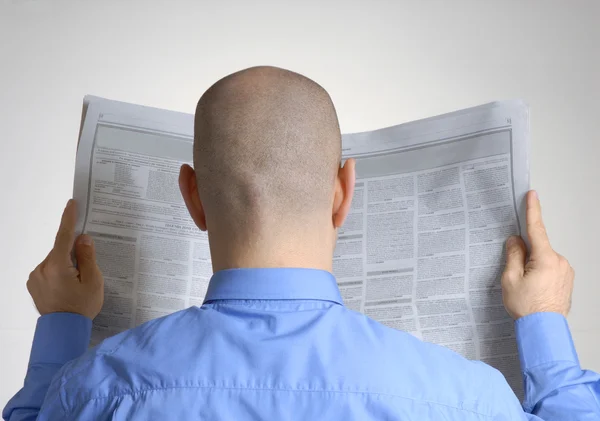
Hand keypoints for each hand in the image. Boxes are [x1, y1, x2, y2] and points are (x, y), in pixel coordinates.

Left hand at [27, 199, 103, 318]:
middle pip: (60, 250)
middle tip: (87, 268)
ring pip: (54, 261)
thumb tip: (82, 238)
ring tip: (78, 282)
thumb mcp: (93, 280)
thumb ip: (87, 257)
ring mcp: (35, 277)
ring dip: (66, 264)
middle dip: (73, 253)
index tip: (71, 204)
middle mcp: (42, 268)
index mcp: (57, 265)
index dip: (68, 219)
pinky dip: (59, 272)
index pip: (64, 236)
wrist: (63, 332)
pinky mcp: (33, 285)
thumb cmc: (82, 306)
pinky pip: (49, 271)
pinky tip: (67, 286)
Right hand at [502, 190, 573, 318]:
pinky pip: (549, 268)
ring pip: (542, 259)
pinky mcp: (566, 279)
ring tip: (526, 288)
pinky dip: (539, 273)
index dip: (532, 210)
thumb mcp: (511, 279)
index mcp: (546, 258)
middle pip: (537, 247)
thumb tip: (515, 241)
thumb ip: (513, 255)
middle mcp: (560, 262)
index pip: (536, 229)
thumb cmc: (528, 308)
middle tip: (516, 275)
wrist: (544, 330)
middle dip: (523, 255)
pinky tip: (533, 289)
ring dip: (531, 266)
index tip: (532, 195)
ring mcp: (565, 271)